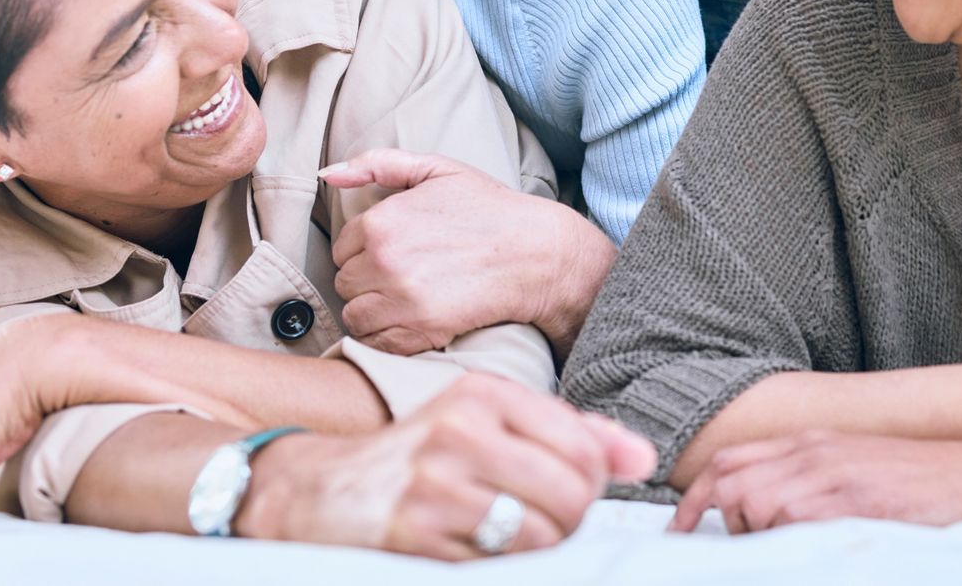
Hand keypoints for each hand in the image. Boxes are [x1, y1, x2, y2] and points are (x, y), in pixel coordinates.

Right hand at [239, 374, 655, 557]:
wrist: (319, 491)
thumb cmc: (420, 455)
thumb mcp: (490, 423)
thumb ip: (571, 435)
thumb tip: (643, 458)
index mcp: (485, 393)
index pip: (584, 447)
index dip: (592, 483)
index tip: (569, 490)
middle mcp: (460, 429)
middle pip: (571, 494)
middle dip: (570, 520)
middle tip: (544, 522)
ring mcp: (434, 483)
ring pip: (541, 534)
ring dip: (539, 549)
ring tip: (509, 537)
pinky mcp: (414, 533)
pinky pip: (496, 565)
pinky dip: (499, 567)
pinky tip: (473, 549)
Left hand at [323, 150, 613, 354]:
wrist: (536, 254)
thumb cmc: (489, 209)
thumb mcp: (437, 170)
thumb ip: (378, 164)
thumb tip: (327, 174)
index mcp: (381, 221)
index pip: (342, 248)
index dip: (367, 251)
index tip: (396, 252)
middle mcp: (384, 261)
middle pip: (345, 283)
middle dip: (368, 281)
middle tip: (405, 276)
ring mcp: (400, 299)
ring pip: (355, 316)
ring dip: (374, 312)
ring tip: (406, 301)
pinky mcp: (419, 331)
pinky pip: (376, 344)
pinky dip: (388, 337)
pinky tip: (413, 321)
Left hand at [672, 431, 961, 533]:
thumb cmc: (925, 479)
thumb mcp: (857, 468)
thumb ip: (813, 480)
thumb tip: (771, 516)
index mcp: (810, 442)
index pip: (730, 460)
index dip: (695, 495)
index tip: (680, 528)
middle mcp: (811, 452)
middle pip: (730, 481)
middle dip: (717, 521)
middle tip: (729, 550)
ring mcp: (828, 475)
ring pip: (752, 505)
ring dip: (756, 536)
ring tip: (792, 548)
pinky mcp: (848, 503)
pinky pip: (790, 524)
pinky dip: (785, 543)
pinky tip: (811, 550)